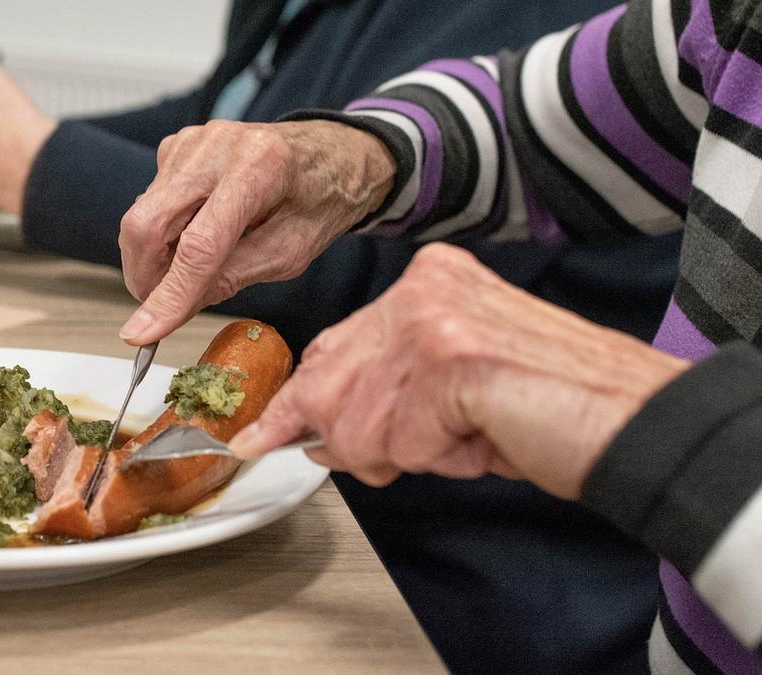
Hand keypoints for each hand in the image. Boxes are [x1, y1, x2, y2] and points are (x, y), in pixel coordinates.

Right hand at [117, 120, 394, 344]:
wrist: (330, 152)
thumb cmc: (319, 201)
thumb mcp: (288, 254)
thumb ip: (231, 278)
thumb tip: (172, 311)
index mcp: (261, 168)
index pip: (199, 244)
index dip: (169, 294)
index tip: (144, 333)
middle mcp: (219, 145)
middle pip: (147, 222)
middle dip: (144, 275)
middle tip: (160, 306)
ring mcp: (193, 141)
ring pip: (142, 215)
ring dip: (156, 256)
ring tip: (195, 264)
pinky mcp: (177, 145)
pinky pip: (149, 201)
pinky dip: (163, 233)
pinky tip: (195, 234)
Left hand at [228, 244, 689, 499]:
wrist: (638, 419)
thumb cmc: (552, 407)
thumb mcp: (452, 387)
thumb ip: (386, 390)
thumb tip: (316, 436)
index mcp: (425, 282)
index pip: (329, 348)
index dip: (295, 403)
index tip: (256, 436)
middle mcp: (422, 288)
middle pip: (329, 387)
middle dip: (354, 441)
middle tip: (419, 447)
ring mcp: (433, 318)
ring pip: (358, 425)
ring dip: (410, 455)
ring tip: (473, 437)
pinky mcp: (450, 358)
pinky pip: (403, 443)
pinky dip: (443, 460)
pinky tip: (487, 438)